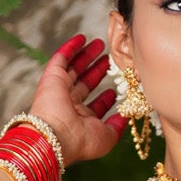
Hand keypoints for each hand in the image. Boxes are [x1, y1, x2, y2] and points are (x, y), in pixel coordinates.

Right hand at [29, 35, 122, 165]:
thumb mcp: (107, 138)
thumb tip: (127, 117)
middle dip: (98, 71)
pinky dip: (71, 47)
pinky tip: (82, 38)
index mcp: (81, 121)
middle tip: (109, 58)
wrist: (56, 135)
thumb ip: (118, 127)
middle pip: (86, 83)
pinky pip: (62, 57)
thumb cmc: (80, 141)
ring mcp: (60, 89)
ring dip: (87, 55)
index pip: (95, 106)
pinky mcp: (52, 76)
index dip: (105, 99)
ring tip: (100, 44)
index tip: (115, 90)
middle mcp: (70, 105)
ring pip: (75, 68)